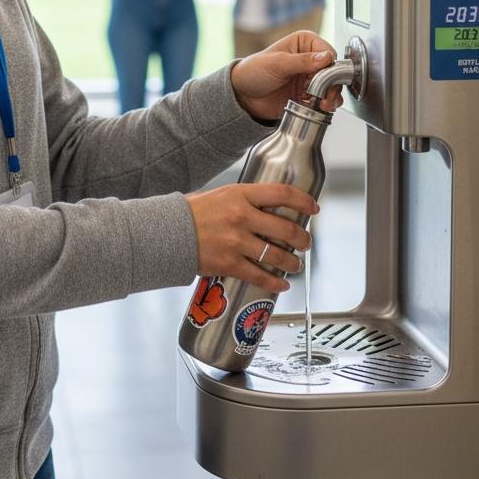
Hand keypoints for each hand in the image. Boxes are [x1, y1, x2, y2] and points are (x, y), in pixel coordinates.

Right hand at [186, 182, 316, 290]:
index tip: (313, 209)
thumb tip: (268, 207)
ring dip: (292, 262)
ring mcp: (236, 242)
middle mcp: (241, 217)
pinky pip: (260, 275)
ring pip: (277, 255)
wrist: (165, 232)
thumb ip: (244, 200)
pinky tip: (282, 283)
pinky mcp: (228, 263)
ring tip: (295, 264)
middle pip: (286, 229)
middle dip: (303, 238)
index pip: (282, 194)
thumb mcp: (220, 195)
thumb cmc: (191, 212)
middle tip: (306, 242)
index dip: (303, 201)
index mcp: (239, 195)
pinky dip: (275, 282)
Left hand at [230, 30, 343, 121]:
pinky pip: (324, 100)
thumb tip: (326, 57)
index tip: (325, 78)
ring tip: (323, 104)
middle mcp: (310, 59)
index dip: (330, 66)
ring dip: (331, 97)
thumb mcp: (277, 63)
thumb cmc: (253, 71)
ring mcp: (310, 78)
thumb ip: (302, 61)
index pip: (328, 52)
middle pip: (333, 72)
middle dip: (332, 85)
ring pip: (331, 87)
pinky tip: (319, 108)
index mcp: (304, 43)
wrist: (243, 96)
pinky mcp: (309, 95)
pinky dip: (325, 106)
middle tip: (326, 96)